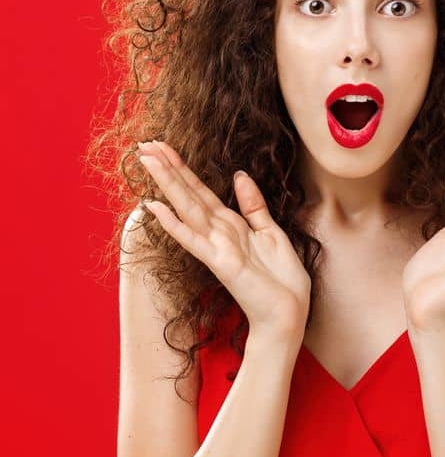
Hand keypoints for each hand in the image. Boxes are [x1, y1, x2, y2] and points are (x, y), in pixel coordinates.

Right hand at [137, 141, 310, 339]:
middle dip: (168, 168)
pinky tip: (155, 207)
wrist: (288, 312)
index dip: (183, 168)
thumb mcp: (271, 231)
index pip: (201, 190)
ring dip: (167, 184)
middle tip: (144, 144)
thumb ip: (253, 205)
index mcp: (232, 224)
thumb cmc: (281, 278)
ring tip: (147, 160)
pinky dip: (174, 223)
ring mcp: (216, 247)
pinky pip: (194, 239)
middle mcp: (219, 233)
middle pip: (189, 194)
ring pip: (187, 209)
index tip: (163, 147)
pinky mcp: (221, 263)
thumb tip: (239, 175)